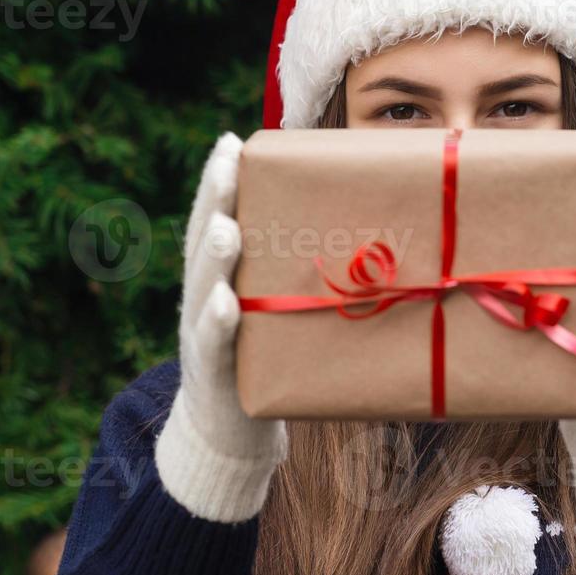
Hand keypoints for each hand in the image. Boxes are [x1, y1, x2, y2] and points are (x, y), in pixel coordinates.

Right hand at [154, 133, 287, 522]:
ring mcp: (203, 333)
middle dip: (212, 200)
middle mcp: (205, 296)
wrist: (229, 433)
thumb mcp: (279, 308)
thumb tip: (372, 236)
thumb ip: (301, 273)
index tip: (232, 141)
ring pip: (204, 288)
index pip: (214, 218)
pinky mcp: (214, 373)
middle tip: (226, 163)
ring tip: (227, 229)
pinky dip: (218, 323)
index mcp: (222, 275)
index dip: (218, 181)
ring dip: (214, 256)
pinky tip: (227, 304)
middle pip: (203, 240)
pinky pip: (213, 345)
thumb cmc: (268, 360)